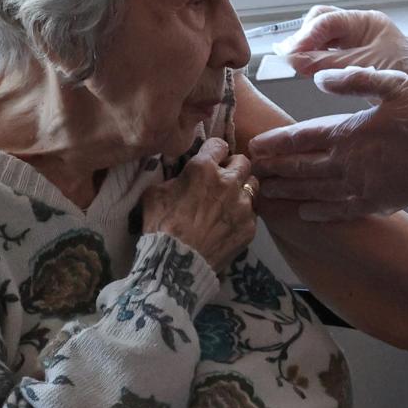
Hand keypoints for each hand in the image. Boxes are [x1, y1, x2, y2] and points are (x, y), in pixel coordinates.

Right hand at [139, 139, 258, 265]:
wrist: (177, 263)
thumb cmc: (161, 225)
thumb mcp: (155, 193)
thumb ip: (174, 178)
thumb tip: (181, 176)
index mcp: (204, 168)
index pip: (218, 145)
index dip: (214, 151)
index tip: (211, 158)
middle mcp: (229, 181)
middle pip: (243, 162)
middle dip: (234, 167)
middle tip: (224, 179)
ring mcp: (243, 204)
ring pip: (252, 186)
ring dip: (242, 189)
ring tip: (230, 201)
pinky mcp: (250, 226)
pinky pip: (252, 213)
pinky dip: (242, 215)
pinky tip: (229, 224)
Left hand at [249, 68, 407, 220]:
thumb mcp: (392, 83)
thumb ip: (352, 80)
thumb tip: (319, 78)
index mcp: (349, 131)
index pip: (301, 139)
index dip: (275, 143)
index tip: (255, 146)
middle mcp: (350, 163)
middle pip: (301, 168)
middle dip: (275, 170)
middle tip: (250, 173)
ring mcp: (364, 186)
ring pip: (316, 192)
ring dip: (290, 192)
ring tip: (267, 194)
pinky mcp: (380, 202)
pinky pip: (342, 210)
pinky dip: (321, 213)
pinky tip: (306, 213)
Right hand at [284, 6, 407, 89]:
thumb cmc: (407, 78)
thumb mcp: (364, 69)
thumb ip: (328, 64)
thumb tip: (292, 60)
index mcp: (367, 22)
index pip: (327, 20)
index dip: (305, 36)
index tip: (289, 54)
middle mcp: (359, 26)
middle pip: (320, 21)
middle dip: (303, 37)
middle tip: (289, 58)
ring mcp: (356, 40)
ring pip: (320, 36)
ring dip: (307, 48)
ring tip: (294, 65)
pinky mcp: (352, 56)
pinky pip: (326, 52)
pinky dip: (314, 59)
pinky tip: (305, 69)